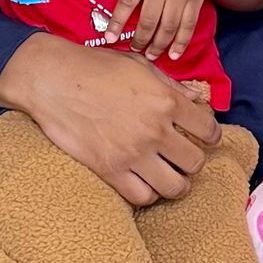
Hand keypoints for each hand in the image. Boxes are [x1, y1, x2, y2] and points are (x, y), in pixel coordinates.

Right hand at [0, 35, 217, 205]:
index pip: (208, 129)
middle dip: (193, 160)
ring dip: (176, 183)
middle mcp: (155, 129)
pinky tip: (144, 181)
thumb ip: (171, 85)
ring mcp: (132, 153)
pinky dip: (148, 193)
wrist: (52, 79)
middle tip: (182, 156)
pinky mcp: (110, 170)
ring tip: (168, 175)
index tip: (204, 137)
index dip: (211, 135)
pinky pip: (142, 197)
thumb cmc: (95, 67)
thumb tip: (197, 98)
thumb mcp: (139, 66)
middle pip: (195, 162)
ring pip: (175, 187)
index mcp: (165, 100)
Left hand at [93, 0, 220, 61]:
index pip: (126, 2)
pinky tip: (174, 54)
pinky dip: (181, 42)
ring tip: (150, 55)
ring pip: (168, 26)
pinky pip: (188, 26)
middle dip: (140, 39)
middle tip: (134, 50)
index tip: (110, 38)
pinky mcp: (195, 2)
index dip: (117, 22)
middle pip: (149, 20)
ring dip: (158, 45)